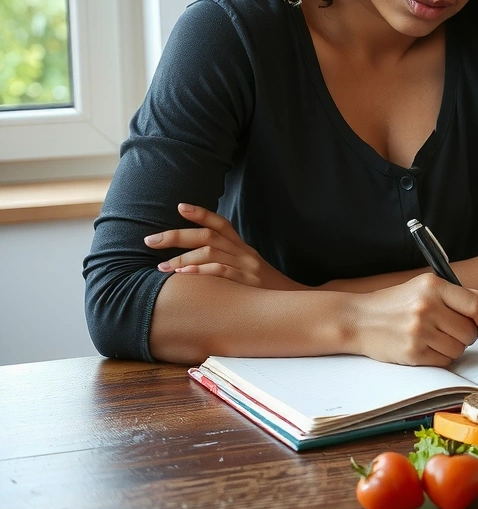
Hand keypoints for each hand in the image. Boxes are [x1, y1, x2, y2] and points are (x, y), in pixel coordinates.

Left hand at [146, 203, 302, 290]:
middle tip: (150, 240)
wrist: (296, 302)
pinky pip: (222, 272)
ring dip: (181, 258)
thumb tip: (197, 260)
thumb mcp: (249, 270)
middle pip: (207, 236)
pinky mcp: (248, 283)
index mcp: (243, 248)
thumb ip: (229, 261)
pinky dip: (201, 271)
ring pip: (210, 252)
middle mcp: (244, 253)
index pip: (221, 224)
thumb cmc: (266, 290)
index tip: (179, 206)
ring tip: (161, 267)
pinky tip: (184, 273)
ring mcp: (246, 267)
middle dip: (176, 236)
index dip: (200, 213)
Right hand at [351, 273, 477, 366]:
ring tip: (434, 339)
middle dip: (466, 336)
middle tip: (450, 332)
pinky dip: (441, 358)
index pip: (474, 305)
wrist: (359, 319)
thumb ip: (456, 294)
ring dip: (453, 348)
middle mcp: (427, 306)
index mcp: (432, 286)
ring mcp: (419, 330)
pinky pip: (444, 361)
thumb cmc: (394, 303)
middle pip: (469, 331)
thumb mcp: (422, 288)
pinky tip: (426, 348)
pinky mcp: (413, 352)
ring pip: (458, 349)